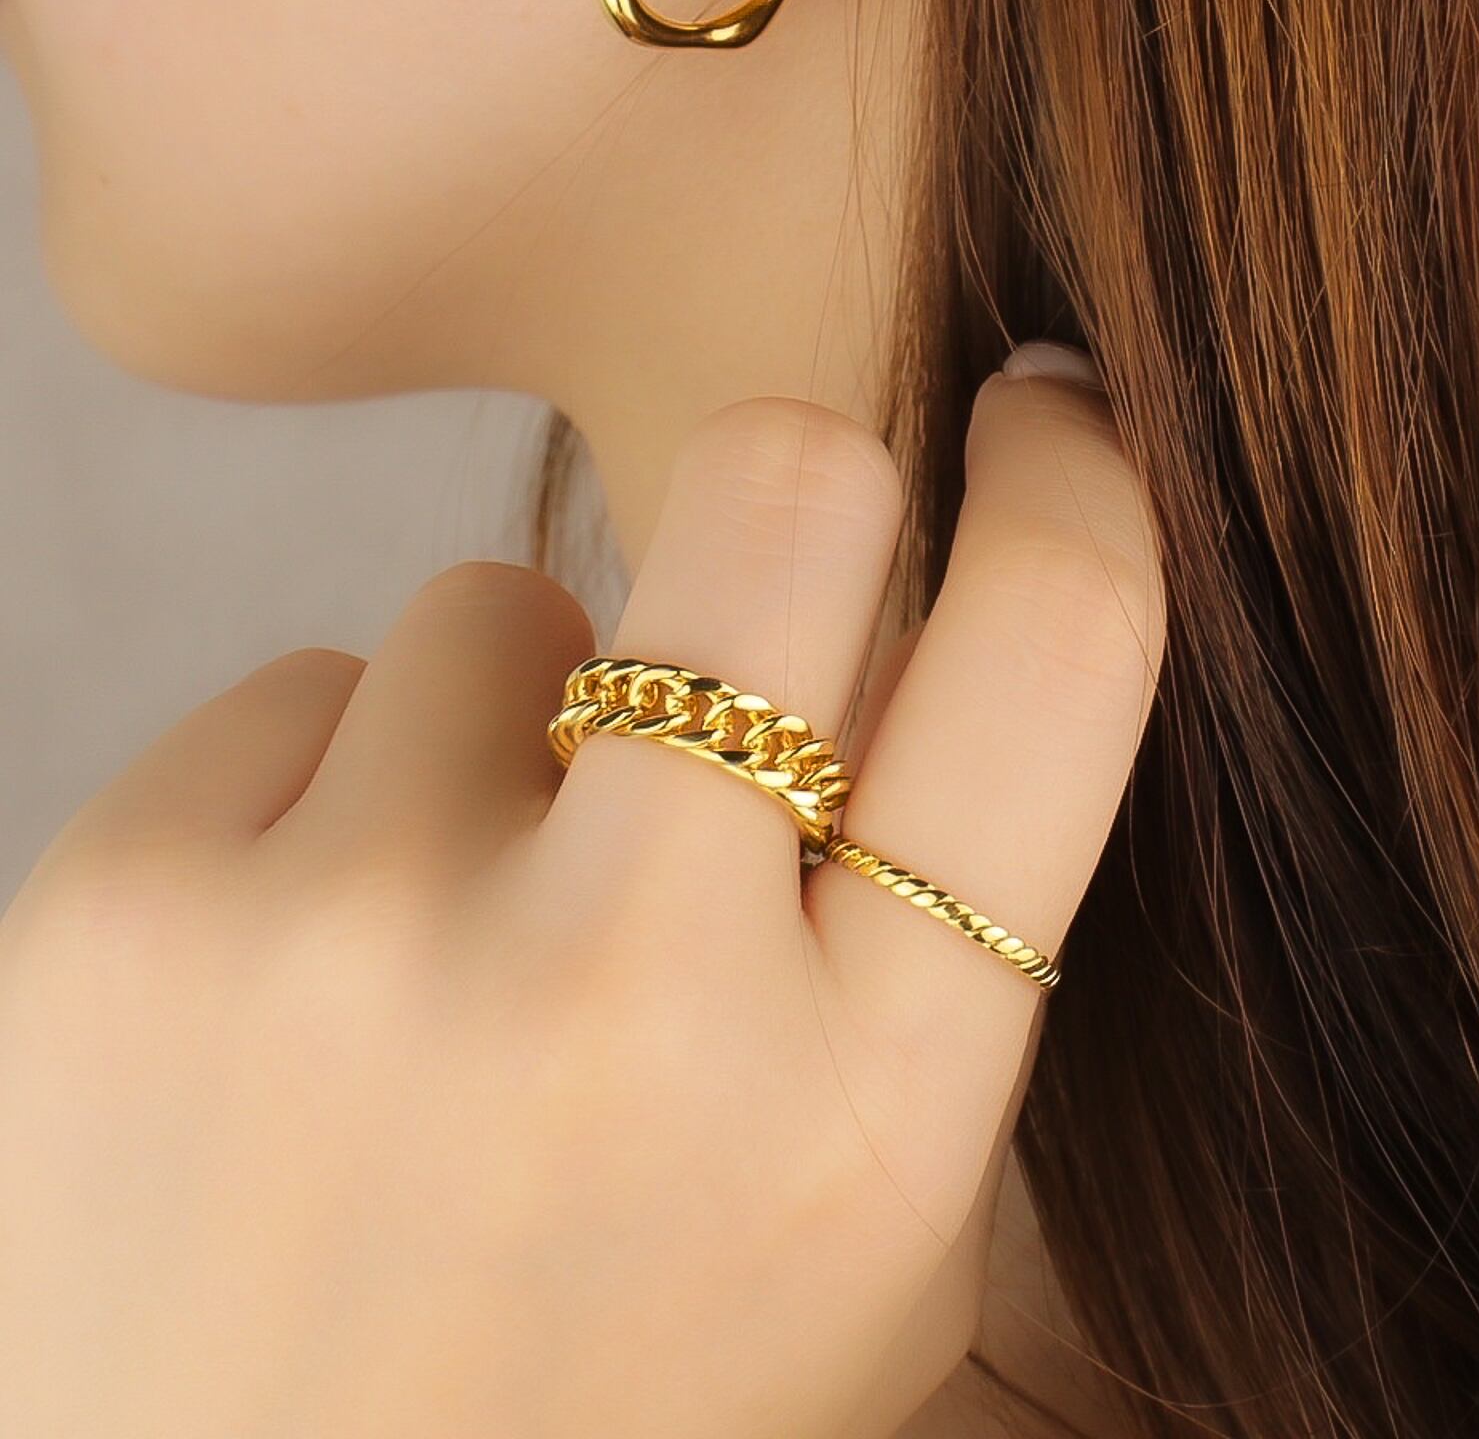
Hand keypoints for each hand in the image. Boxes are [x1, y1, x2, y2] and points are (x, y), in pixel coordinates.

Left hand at [0, 355, 1165, 1438]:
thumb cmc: (601, 1417)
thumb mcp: (865, 1246)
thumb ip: (924, 957)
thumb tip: (921, 623)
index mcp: (875, 1109)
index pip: (1059, 643)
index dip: (1076, 472)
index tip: (1040, 413)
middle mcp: (636, 1006)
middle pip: (787, 480)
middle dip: (794, 493)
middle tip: (755, 594)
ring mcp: (364, 947)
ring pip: (506, 591)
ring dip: (518, 722)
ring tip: (462, 945)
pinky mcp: (129, 916)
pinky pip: (306, 685)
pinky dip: (332, 799)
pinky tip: (307, 990)